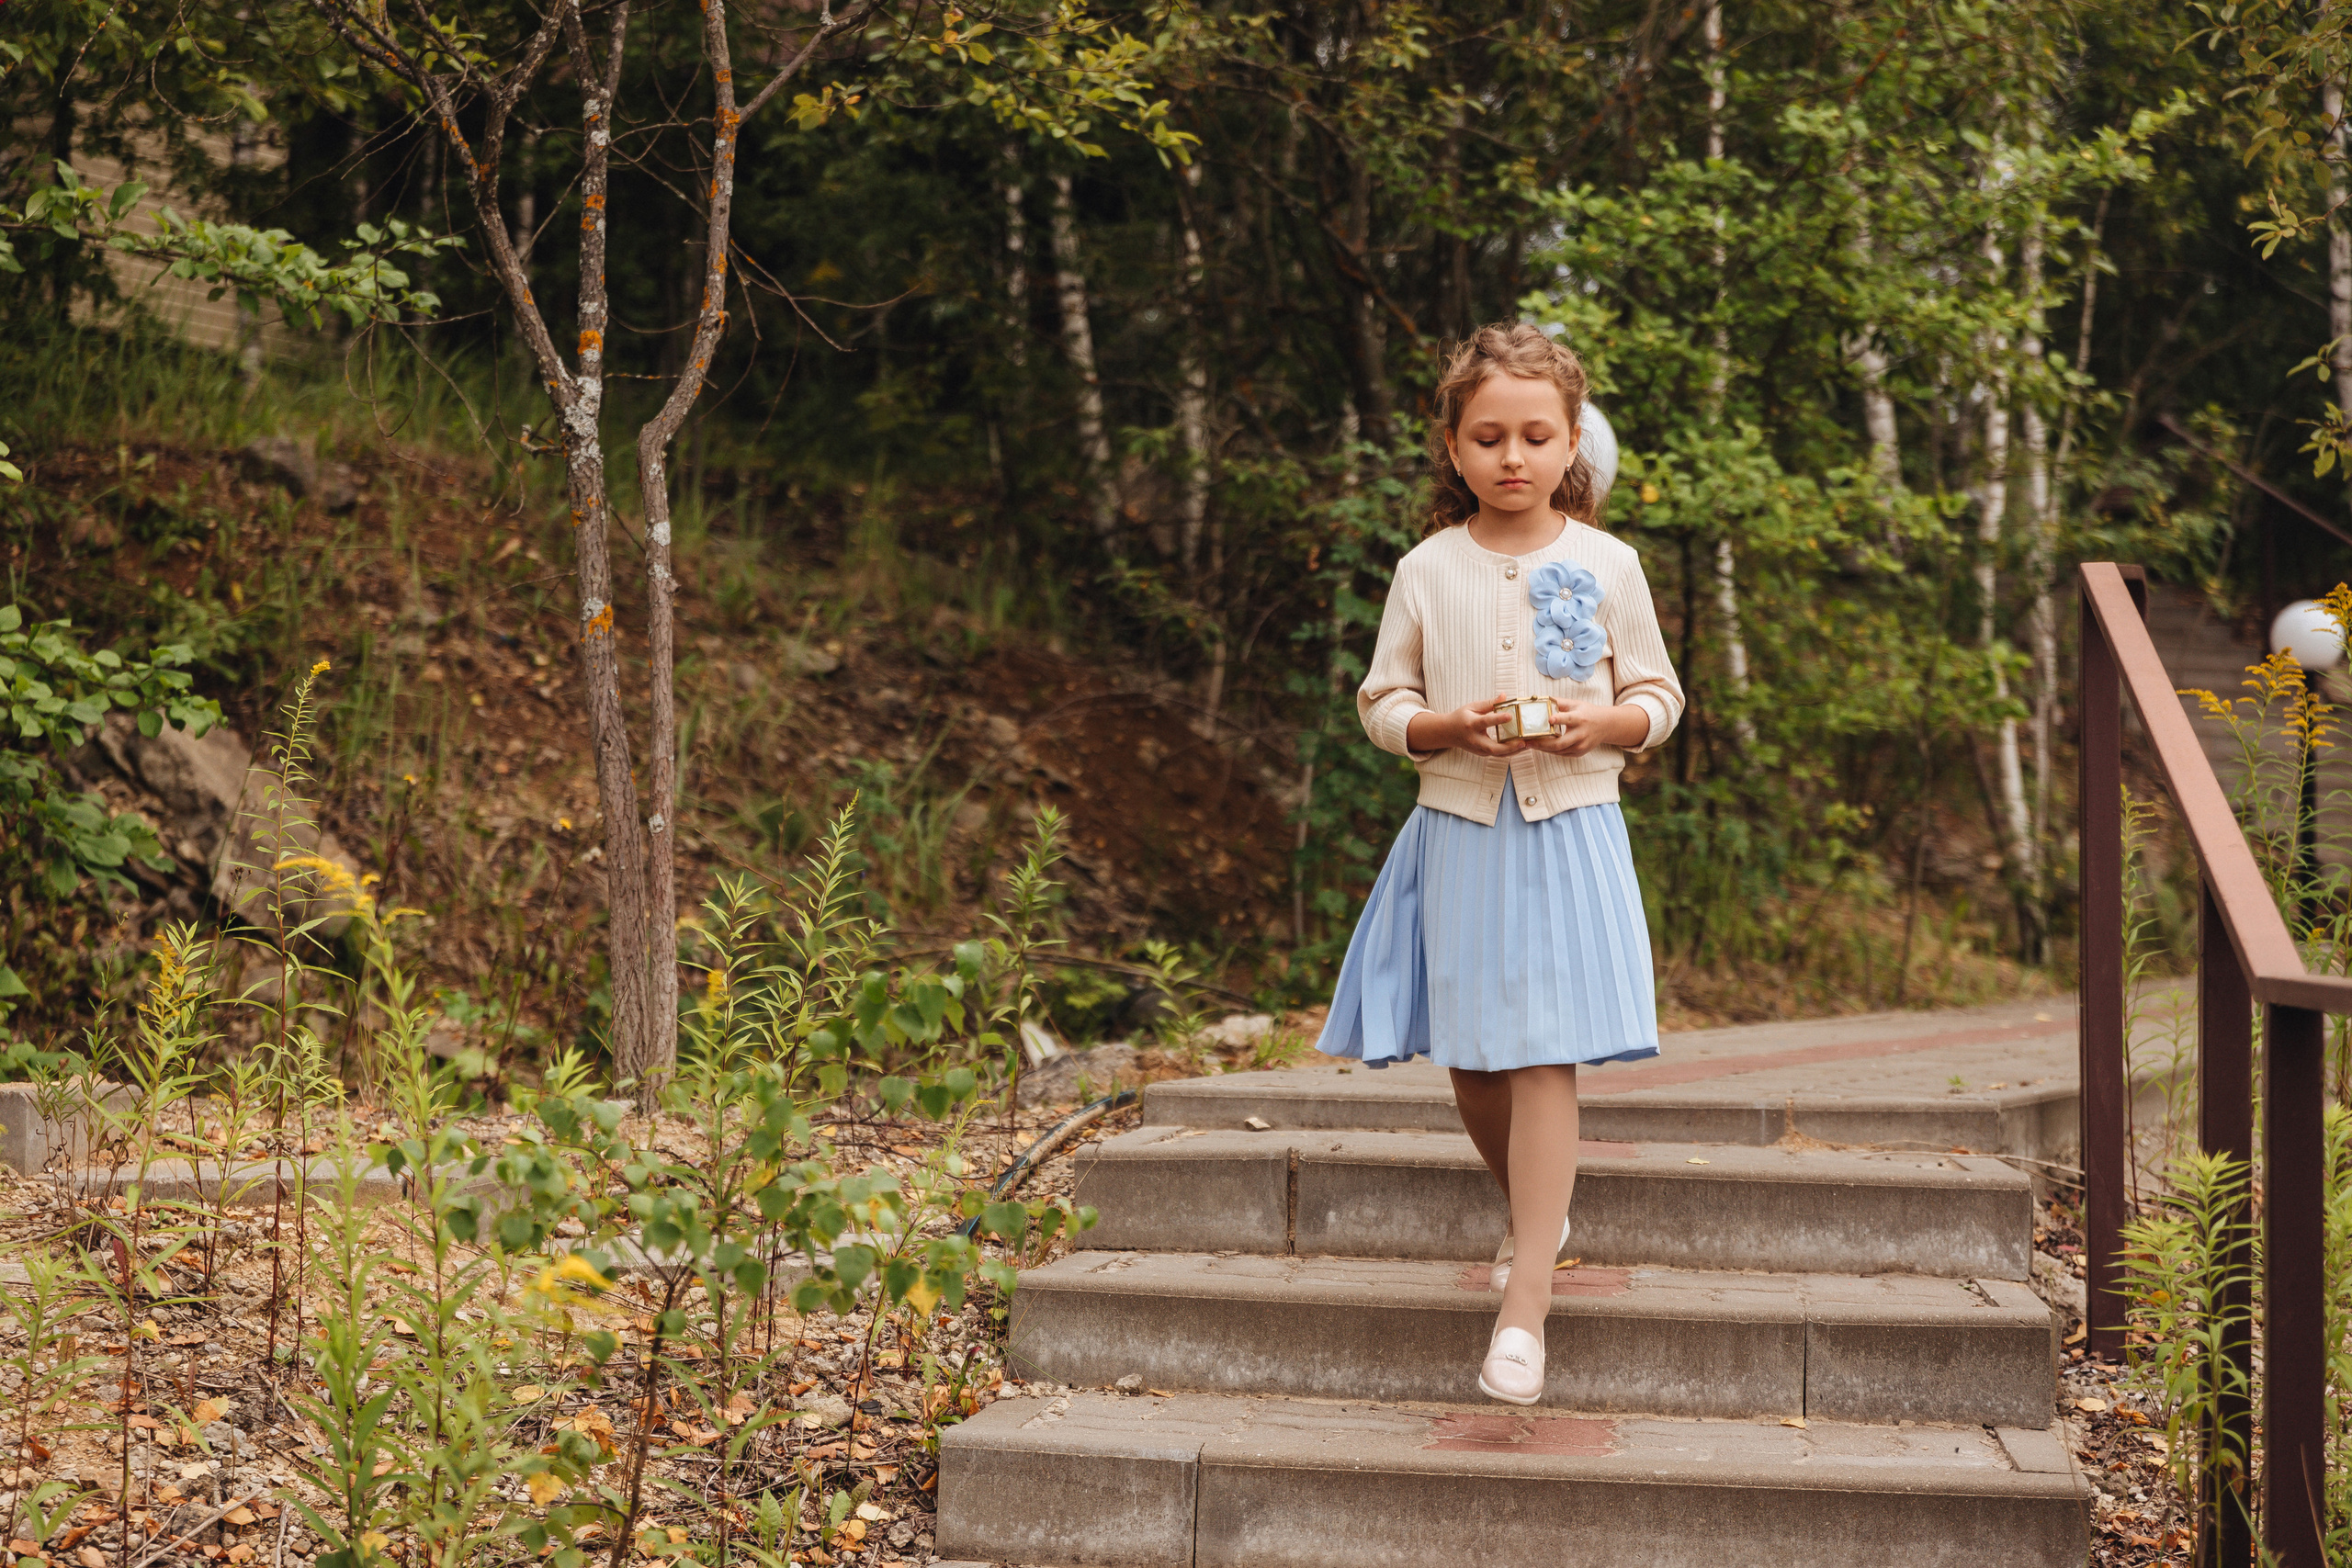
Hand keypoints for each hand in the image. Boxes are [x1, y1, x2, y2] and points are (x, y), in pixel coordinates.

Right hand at [1406, 694, 1527, 756]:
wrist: (1448, 733)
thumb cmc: (1461, 717)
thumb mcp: (1472, 707)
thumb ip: (1489, 703)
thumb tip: (1505, 696)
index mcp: (1470, 724)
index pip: (1485, 722)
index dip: (1498, 719)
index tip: (1510, 715)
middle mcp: (1474, 740)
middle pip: (1493, 748)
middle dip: (1510, 747)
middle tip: (1524, 742)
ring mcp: (1478, 749)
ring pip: (1498, 754)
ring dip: (1514, 751)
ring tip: (1529, 744)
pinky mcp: (1482, 754)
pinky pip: (1498, 754)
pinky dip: (1511, 751)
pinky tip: (1522, 746)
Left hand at [1524, 701, 1649, 757]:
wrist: (1606, 726)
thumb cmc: (1587, 713)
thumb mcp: (1575, 704)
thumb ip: (1558, 702)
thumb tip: (1538, 698)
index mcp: (1580, 719)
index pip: (1569, 719)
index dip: (1559, 720)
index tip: (1549, 720)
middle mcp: (1581, 734)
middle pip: (1560, 743)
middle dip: (1542, 743)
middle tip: (1527, 741)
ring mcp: (1581, 746)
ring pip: (1558, 751)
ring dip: (1542, 748)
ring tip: (1528, 744)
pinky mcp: (1579, 753)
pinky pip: (1561, 754)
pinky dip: (1549, 751)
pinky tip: (1539, 747)